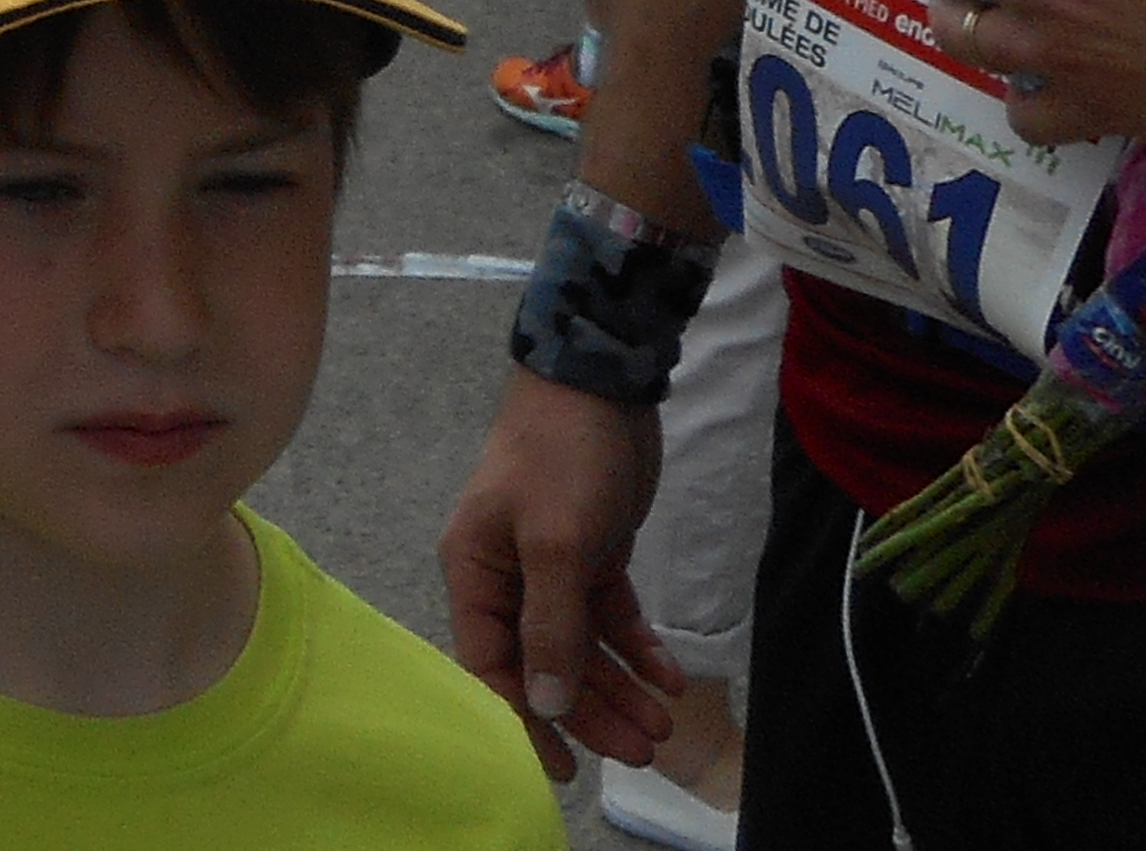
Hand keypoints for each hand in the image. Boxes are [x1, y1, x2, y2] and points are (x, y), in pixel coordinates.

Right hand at [436, 376, 681, 783]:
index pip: (491, 663)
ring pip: (582, 646)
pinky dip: (638, 646)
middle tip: (644, 748)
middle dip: (591, 710)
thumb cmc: (561, 457)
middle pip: (545, 663)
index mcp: (476, 570)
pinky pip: (612, 617)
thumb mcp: (555, 542)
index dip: (524, 718)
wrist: (601, 378)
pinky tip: (669, 676)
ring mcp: (552, 566)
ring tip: (664, 725)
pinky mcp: (593, 553)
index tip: (564, 767)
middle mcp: (507, 576)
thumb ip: (550, 626)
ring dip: (620, 686)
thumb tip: (546, 703)